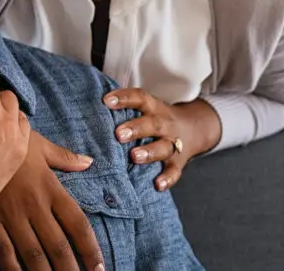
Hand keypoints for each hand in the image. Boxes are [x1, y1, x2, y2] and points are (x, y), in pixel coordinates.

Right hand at [0, 132, 102, 270]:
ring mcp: (10, 215)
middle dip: (70, 270)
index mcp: (50, 188)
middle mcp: (34, 205)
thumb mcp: (40, 145)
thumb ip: (65, 158)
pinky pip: (3, 252)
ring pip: (33, 255)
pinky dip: (12, 270)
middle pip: (58, 246)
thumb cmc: (9, 140)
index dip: (90, 249)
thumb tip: (88, 162)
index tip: (99, 266)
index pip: (78, 224)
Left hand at [104, 89, 220, 190]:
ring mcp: (173, 143)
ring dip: (150, 152)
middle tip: (118, 134)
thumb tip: (90, 105)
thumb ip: (124, 108)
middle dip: (136, 128)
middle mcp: (165, 124)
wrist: (194, 129)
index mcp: (154, 108)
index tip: (106, 101)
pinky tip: (157, 184)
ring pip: (164, 147)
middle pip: (153, 124)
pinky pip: (175, 171)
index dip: (124, 98)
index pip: (140, 98)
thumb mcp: (146, 107)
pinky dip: (167, 178)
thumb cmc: (156, 118)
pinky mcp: (178, 162)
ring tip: (134, 157)